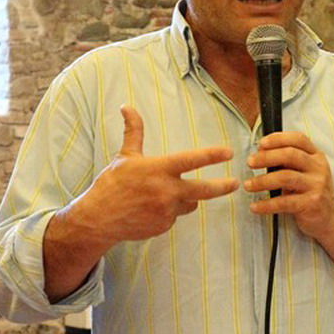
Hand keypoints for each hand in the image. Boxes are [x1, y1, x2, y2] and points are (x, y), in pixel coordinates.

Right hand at [74, 105, 238, 244]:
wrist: (98, 219)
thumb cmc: (112, 184)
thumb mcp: (124, 156)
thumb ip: (133, 131)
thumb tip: (127, 106)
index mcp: (159, 170)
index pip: (191, 160)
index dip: (212, 155)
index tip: (229, 152)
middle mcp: (166, 191)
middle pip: (204, 190)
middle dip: (222, 187)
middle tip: (235, 183)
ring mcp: (166, 211)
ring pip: (188, 202)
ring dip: (185, 197)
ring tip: (162, 194)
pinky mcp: (164, 226)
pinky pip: (175, 215)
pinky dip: (169, 210)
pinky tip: (150, 208)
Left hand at [244, 131, 333, 241]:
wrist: (332, 217)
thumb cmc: (311, 190)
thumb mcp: (305, 171)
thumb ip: (289, 161)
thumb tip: (260, 152)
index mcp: (316, 156)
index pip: (298, 139)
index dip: (278, 138)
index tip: (260, 144)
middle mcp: (318, 168)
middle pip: (290, 155)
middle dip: (266, 157)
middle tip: (250, 162)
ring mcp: (317, 185)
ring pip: (285, 177)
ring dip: (263, 181)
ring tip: (248, 185)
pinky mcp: (312, 204)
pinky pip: (284, 202)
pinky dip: (266, 204)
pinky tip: (255, 206)